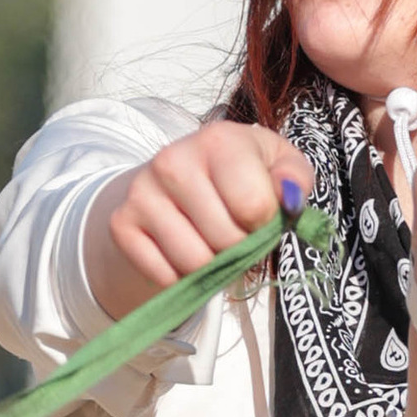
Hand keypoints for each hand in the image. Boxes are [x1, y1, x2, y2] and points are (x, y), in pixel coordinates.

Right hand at [84, 120, 307, 321]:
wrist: (179, 177)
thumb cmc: (239, 173)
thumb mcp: (278, 164)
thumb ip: (294, 178)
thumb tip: (290, 198)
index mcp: (218, 139)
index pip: (254, 207)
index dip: (266, 223)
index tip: (260, 214)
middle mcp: (172, 160)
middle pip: (225, 239)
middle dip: (239, 247)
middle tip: (235, 231)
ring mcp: (141, 192)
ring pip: (194, 262)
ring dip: (212, 265)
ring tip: (211, 241)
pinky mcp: (121, 223)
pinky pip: (164, 276)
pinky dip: (182, 276)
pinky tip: (185, 249)